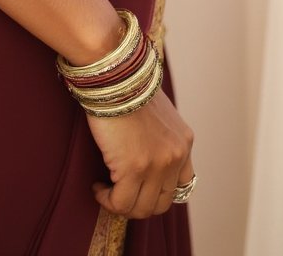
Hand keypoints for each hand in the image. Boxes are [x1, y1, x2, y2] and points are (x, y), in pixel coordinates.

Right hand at [86, 86, 195, 220]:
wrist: (116, 74)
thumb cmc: (129, 86)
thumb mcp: (159, 111)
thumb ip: (161, 135)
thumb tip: (147, 151)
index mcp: (184, 142)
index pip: (182, 186)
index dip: (158, 193)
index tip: (140, 188)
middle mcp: (175, 156)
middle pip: (161, 203)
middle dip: (139, 204)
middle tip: (119, 194)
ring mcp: (157, 165)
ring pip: (141, 208)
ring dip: (121, 205)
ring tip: (106, 192)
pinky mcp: (133, 168)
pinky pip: (121, 202)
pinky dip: (107, 200)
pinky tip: (97, 187)